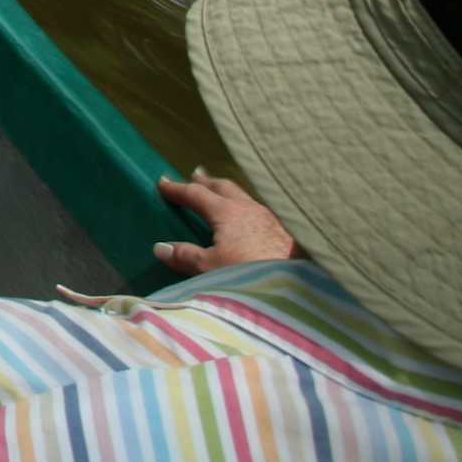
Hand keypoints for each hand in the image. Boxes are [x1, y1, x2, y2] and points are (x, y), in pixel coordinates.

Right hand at [155, 171, 295, 275]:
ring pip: (244, 197)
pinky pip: (259, 210)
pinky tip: (251, 220)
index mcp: (227, 212)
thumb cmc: (251, 273)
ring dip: (229, 193)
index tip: (163, 183)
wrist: (300, 285)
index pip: (197, 194)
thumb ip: (186, 256)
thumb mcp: (211, 268)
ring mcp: (270, 217)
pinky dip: (246, 208)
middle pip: (224, 187)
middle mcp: (249, 208)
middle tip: (195, 176)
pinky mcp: (286, 231)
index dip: (178, 189)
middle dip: (207, 182)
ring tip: (222, 195)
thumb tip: (160, 247)